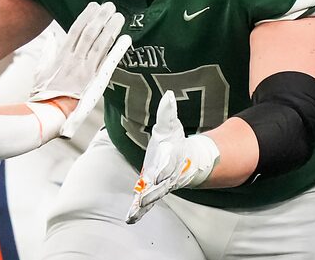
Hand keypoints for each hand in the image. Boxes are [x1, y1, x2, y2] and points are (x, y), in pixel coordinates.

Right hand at [28, 2, 130, 137]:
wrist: (49, 113)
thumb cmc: (43, 95)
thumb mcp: (40, 70)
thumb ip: (47, 52)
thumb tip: (51, 37)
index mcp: (61, 56)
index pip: (75, 30)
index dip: (86, 16)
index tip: (93, 6)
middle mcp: (75, 60)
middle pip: (90, 32)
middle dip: (100, 17)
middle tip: (109, 5)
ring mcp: (86, 70)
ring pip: (100, 43)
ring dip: (110, 28)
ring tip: (118, 16)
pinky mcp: (95, 81)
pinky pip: (108, 61)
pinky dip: (117, 49)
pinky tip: (125, 39)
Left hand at [126, 91, 219, 223]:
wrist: (184, 162)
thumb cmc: (175, 143)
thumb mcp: (170, 126)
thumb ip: (168, 112)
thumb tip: (169, 95)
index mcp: (170, 160)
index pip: (166, 164)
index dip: (161, 167)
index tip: (156, 172)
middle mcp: (165, 176)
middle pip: (159, 184)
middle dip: (151, 190)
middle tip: (143, 196)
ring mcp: (159, 186)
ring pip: (152, 196)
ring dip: (143, 204)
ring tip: (134, 212)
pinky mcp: (152, 192)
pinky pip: (146, 204)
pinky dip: (139, 211)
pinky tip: (130, 218)